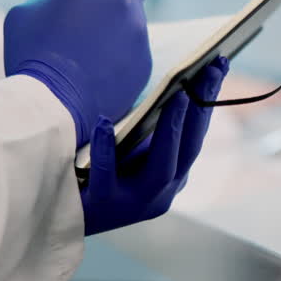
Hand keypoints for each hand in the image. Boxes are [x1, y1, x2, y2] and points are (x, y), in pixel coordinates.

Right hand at [4, 0, 150, 146]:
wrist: (51, 99)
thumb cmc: (32, 52)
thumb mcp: (27, 11)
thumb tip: (63, 1)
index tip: (82, 0)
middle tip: (99, 17)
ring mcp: (139, 30)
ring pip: (133, 23)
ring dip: (117, 32)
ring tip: (89, 56)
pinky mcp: (145, 61)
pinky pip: (134, 55)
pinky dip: (121, 61)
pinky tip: (97, 74)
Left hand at [82, 57, 228, 235]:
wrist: (62, 217)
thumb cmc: (99, 175)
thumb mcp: (131, 151)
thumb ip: (151, 129)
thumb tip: (171, 82)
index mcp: (171, 178)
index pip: (197, 137)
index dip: (209, 101)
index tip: (218, 64)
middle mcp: (161, 194)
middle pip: (188, 150)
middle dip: (200, 110)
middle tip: (206, 72)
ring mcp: (133, 204)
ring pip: (160, 167)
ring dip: (171, 130)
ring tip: (177, 96)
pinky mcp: (102, 208)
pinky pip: (106, 175)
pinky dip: (106, 148)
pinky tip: (103, 123)